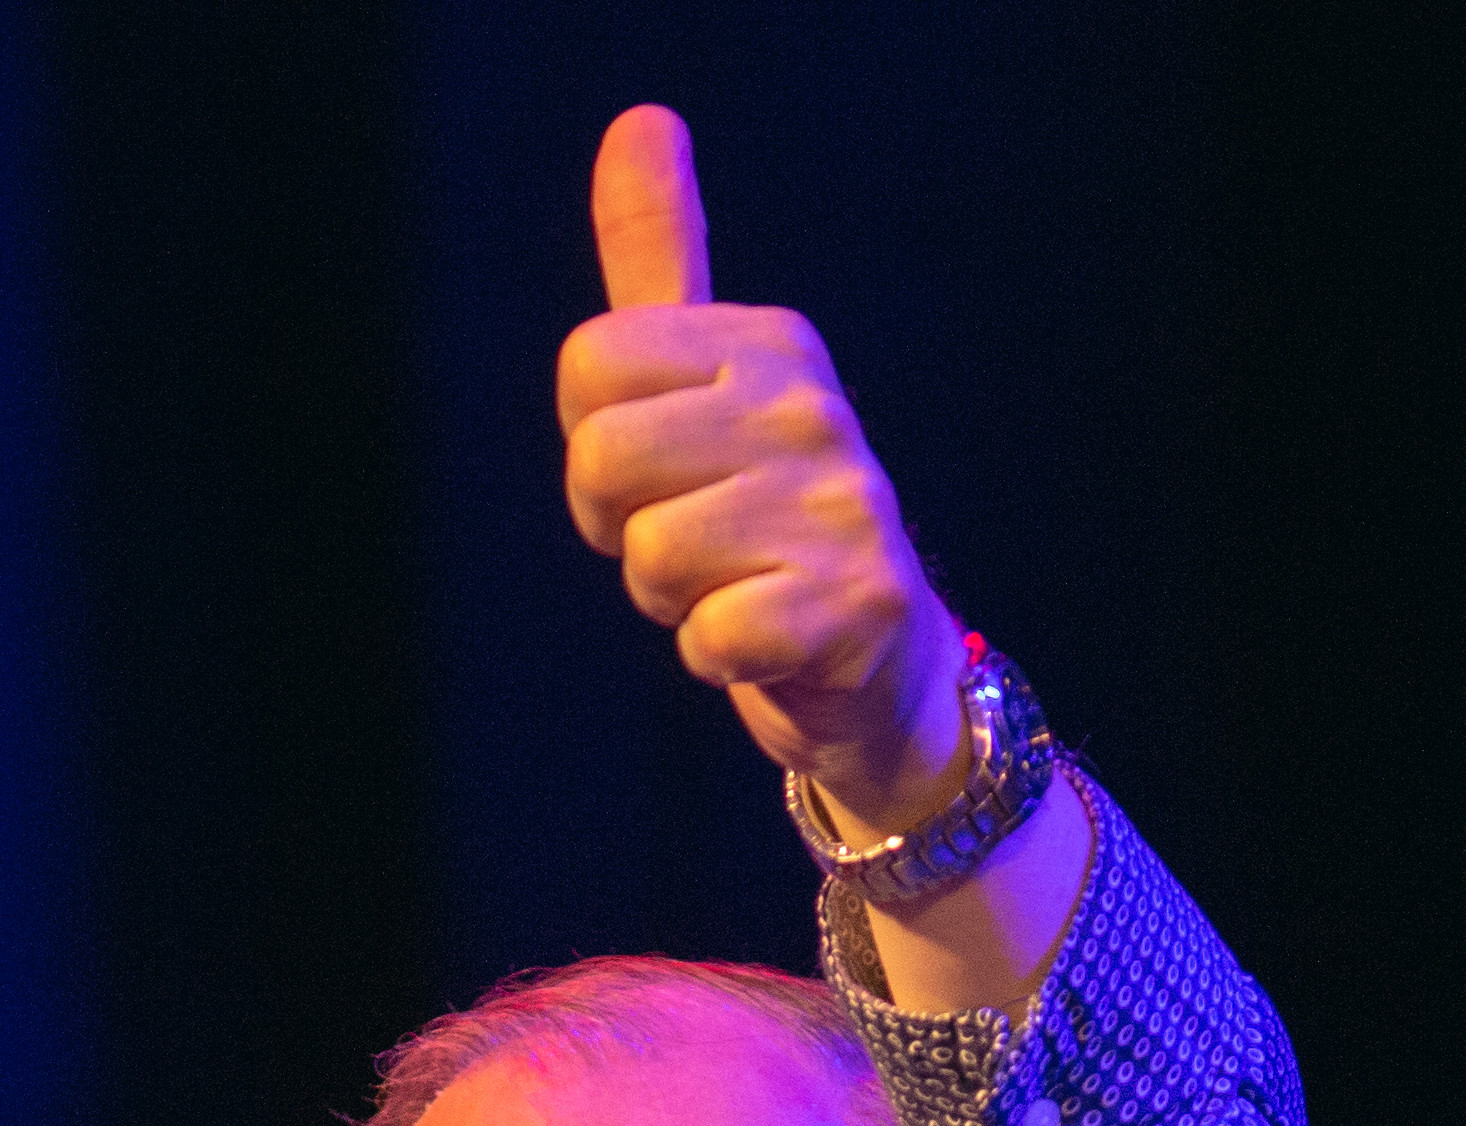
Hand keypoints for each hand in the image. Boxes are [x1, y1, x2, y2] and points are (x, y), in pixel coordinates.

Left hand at [557, 106, 1085, 1009]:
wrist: (877, 668)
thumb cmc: (760, 524)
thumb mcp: (705, 379)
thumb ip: (663, 256)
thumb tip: (639, 117)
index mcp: (767, 342)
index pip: (588, 367)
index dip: (594, 445)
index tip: (661, 474)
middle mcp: (811, 404)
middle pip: (604, 457)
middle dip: (622, 529)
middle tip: (694, 543)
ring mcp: (842, 503)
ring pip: (652, 555)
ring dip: (674, 601)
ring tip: (738, 589)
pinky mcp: (855, 605)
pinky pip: (711, 637)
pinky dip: (720, 658)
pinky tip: (770, 640)